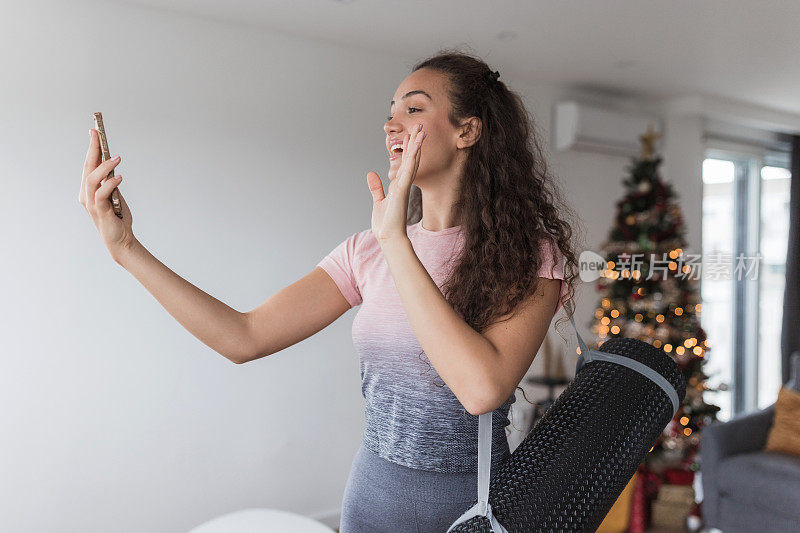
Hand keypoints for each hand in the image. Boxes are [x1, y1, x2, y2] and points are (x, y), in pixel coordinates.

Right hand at [79, 129, 135, 258]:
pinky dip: (109, 184)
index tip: (94, 131)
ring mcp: (91, 203)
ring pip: (92, 179)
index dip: (91, 147)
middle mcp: (86, 194)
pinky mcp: (99, 211)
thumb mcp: (115, 194)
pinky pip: (101, 194)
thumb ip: (110, 180)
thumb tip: (112, 162)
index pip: (88, 164)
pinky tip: (119, 177)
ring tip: (117, 158)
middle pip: (87, 167)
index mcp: (88, 189)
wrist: (122, 240)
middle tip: (98, 134)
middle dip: (92, 149)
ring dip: (104, 166)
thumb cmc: (118, 217)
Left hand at [366, 123, 425, 243]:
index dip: (409, 149)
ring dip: (417, 146)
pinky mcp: (401, 191)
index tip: (411, 135)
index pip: (405, 163)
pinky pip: (408, 172)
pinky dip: (412, 160)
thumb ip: (376, 187)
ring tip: (421, 131)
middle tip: (421, 126)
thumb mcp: (378, 201)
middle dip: (416, 143)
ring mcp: (404, 187)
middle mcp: (403, 184)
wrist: (388, 237)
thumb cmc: (385, 224)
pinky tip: (416, 149)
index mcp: (398, 186)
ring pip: (412, 162)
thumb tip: (371, 174)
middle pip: (412, 159)